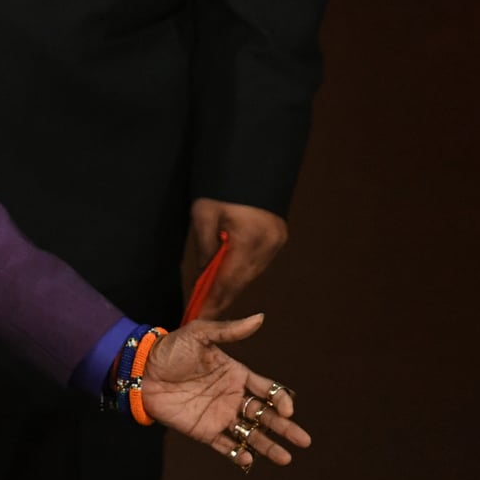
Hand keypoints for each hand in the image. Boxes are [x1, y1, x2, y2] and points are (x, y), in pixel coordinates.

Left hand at [141, 314, 308, 471]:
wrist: (141, 370)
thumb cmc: (170, 349)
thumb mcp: (199, 335)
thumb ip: (228, 331)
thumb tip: (259, 317)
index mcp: (237, 375)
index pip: (268, 390)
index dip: (281, 400)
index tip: (287, 409)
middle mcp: (233, 397)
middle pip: (266, 415)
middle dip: (286, 428)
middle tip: (303, 441)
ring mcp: (219, 415)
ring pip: (250, 434)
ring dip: (268, 446)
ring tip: (285, 458)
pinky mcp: (203, 430)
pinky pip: (224, 445)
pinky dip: (236, 453)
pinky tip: (248, 460)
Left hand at [183, 198, 287, 317]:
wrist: (250, 163)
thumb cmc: (221, 187)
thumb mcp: (203, 215)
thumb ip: (205, 249)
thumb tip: (204, 277)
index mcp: (248, 239)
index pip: (228, 281)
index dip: (214, 301)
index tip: (200, 316)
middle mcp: (267, 244)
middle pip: (242, 280)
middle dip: (222, 297)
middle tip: (204, 312)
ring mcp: (277, 241)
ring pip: (251, 272)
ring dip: (232, 285)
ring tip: (213, 299)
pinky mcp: (279, 236)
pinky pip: (258, 261)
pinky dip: (242, 271)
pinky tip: (228, 277)